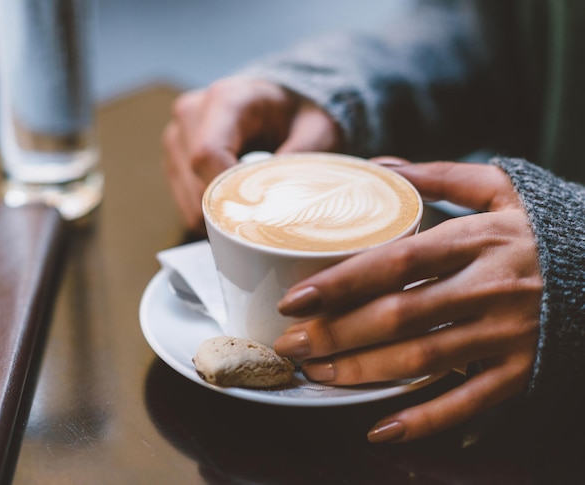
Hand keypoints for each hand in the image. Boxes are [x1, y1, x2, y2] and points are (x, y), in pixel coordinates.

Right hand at [162, 76, 341, 232]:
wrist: (281, 104)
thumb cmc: (299, 116)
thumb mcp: (318, 132)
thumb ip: (301, 161)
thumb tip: (280, 202)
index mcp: (226, 99)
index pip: (207, 155)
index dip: (228, 193)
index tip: (258, 212)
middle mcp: (191, 114)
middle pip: (196, 183)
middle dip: (232, 209)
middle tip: (266, 216)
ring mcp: (177, 137)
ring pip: (190, 202)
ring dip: (221, 214)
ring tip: (254, 205)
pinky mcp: (173, 158)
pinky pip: (187, 206)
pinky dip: (213, 214)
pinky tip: (238, 201)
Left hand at [274, 160, 541, 442]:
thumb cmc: (541, 228)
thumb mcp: (500, 188)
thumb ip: (439, 176)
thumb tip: (380, 168)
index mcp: (477, 240)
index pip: (397, 262)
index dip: (341, 282)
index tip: (295, 298)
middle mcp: (490, 288)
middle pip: (398, 316)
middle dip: (336, 333)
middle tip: (291, 343)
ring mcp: (507, 335)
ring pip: (422, 360)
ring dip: (362, 372)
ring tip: (316, 372)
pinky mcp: (521, 371)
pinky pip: (468, 402)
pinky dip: (424, 420)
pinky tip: (380, 428)